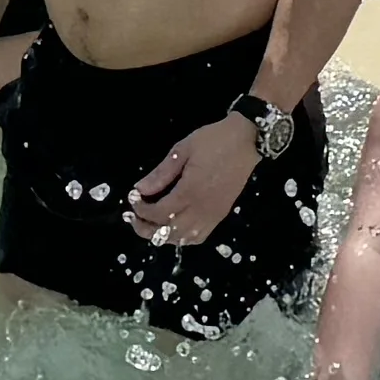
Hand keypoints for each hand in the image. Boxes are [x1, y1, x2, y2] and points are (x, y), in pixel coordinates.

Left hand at [127, 110, 263, 248]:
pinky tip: (174, 227)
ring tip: (151, 223)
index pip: (159, 213)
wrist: (247, 141)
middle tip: (134, 217)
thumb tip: (140, 189)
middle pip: (168, 232)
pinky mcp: (220, 215)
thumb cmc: (214, 141)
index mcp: (189, 192)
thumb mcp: (182, 150)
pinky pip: (199, 236)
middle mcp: (201, 209)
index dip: (141, 210)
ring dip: (163, 235)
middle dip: (146, 228)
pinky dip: (183, 237)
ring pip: (183, 238)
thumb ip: (161, 173)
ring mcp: (213, 215)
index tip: (133, 198)